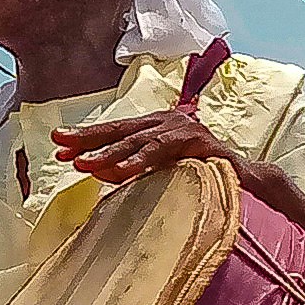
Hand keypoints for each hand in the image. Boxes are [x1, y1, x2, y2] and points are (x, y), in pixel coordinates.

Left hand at [50, 107, 236, 187]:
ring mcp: (183, 127)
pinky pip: (162, 151)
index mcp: (156, 126)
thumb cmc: (201, 177)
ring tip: (82, 164)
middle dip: (87, 138)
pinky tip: (119, 171)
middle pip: (121, 128)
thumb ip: (129, 169)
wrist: (246, 183)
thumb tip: (95, 171)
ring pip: (137, 140)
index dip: (87, 138)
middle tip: (59, 144)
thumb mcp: (159, 172)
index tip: (58, 148)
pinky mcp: (197, 140)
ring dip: (107, 153)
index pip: (115, 130)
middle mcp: (168, 121)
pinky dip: (139, 161)